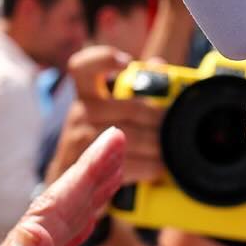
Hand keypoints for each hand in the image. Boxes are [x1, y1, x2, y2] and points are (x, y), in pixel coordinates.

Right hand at [46, 45, 164, 187]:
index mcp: (85, 94)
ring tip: (172, 148)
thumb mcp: (109, 111)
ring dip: (158, 144)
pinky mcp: (87, 169)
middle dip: (159, 118)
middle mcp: (79, 113)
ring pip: (132, 138)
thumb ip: (134, 86)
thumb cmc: (98, 140)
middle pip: (131, 109)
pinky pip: (127, 165)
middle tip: (175, 123)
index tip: (127, 62)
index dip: (104, 59)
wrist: (70, 186)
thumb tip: (158, 64)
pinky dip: (149, 166)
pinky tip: (159, 167)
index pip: (83, 66)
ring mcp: (80, 141)